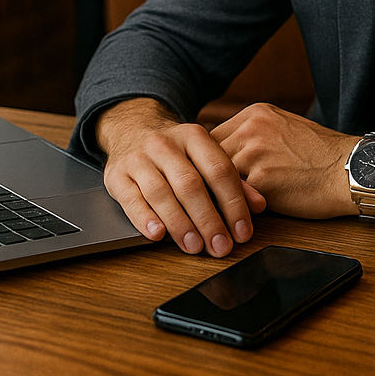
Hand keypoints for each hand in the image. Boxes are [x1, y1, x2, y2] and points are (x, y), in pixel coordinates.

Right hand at [96, 98, 265, 256]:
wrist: (131, 129)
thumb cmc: (175, 152)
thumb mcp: (204, 155)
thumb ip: (231, 179)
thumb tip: (258, 205)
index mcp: (194, 136)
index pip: (219, 170)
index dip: (233, 204)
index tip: (242, 232)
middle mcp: (165, 144)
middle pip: (190, 185)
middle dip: (208, 219)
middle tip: (220, 246)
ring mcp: (138, 158)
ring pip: (161, 193)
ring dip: (180, 224)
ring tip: (194, 246)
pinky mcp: (116, 175)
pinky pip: (130, 199)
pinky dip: (144, 218)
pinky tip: (157, 234)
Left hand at [209, 103, 357, 217]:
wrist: (351, 170)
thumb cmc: (323, 154)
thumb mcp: (285, 127)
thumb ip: (255, 134)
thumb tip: (227, 151)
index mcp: (255, 114)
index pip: (212, 137)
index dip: (209, 162)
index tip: (209, 178)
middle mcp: (251, 128)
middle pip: (209, 157)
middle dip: (209, 179)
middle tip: (206, 198)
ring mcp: (255, 153)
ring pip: (219, 178)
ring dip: (220, 195)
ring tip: (217, 211)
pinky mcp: (262, 180)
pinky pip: (236, 197)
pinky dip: (235, 209)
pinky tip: (237, 217)